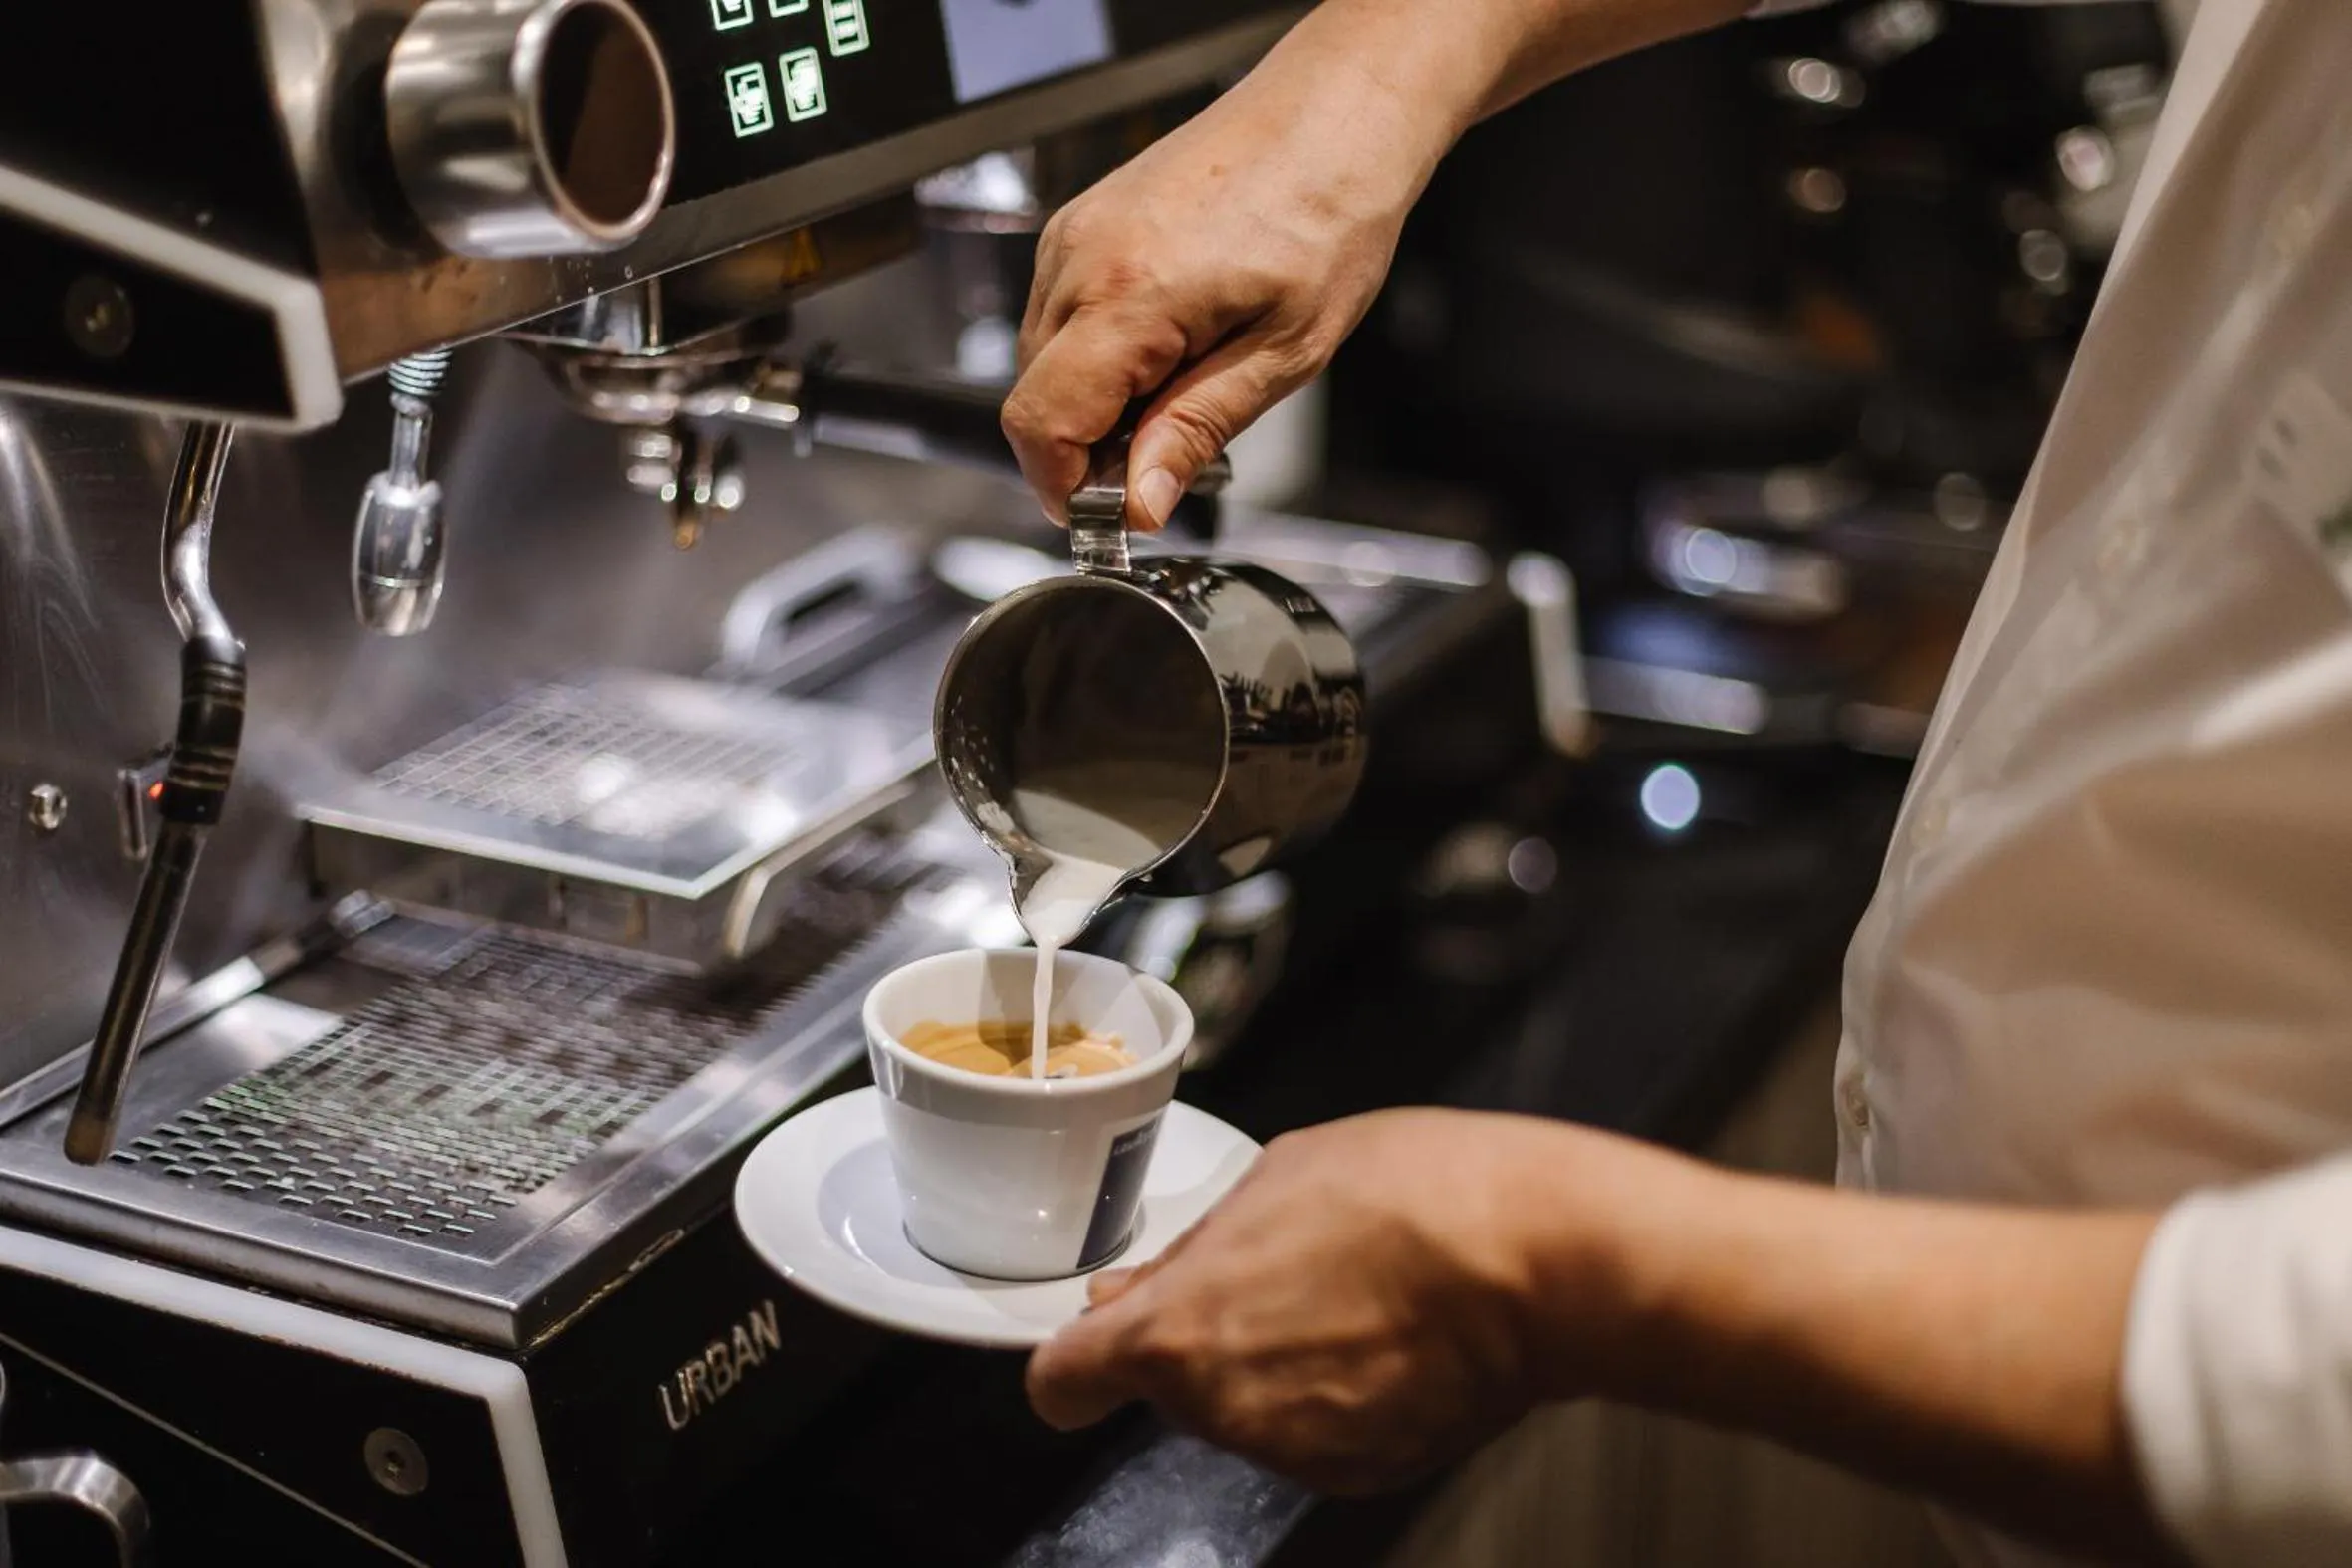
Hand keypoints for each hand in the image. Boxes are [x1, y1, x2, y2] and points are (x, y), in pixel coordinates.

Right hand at [1000, 37, 1452, 529]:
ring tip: (1186, 385)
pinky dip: (1102, 357)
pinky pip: (1060, 319)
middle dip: (1089, 450)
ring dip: (1098, 403)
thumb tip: (1140, 503)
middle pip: (1034, 400)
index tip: (1117, 513)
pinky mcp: (1082, 224)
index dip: (1067, 488)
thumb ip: (1197, 430)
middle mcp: (1080, 258)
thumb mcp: (1284, 353)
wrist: (1335, 116)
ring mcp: (1074, 235)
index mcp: (1129, 293)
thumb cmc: (1329, 212)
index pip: (1039, 423)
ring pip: (1043, 363)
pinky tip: (1171, 346)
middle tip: (1173, 453)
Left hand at [1023, 1109, 1627, 1495]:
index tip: (1087, 1346)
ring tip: (1349, 1292)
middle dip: (1204, 1338)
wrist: (1540, 1258)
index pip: (1064, 1381)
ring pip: (1245, 1407)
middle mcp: (1223, 1411)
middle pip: (1172, 1385)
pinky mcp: (1360, 1472)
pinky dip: (1335, 1395)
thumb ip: (1191, 1250)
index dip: (1073, 1358)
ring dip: (1273, 1363)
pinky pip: (1314, 1430)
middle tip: (1273, 1272)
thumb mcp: (1276, 1174)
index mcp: (1180, 1333)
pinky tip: (1386, 1335)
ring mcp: (1292, 1452)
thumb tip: (1139, 1287)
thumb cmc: (1415, 1197)